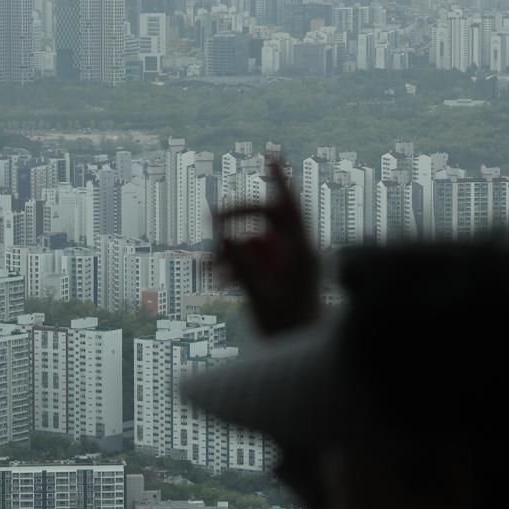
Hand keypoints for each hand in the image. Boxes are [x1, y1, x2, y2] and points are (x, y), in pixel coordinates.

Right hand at [212, 157, 320, 335]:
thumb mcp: (261, 298)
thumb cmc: (289, 330)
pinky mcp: (276, 274)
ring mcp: (285, 262)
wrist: (301, 352)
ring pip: (253, 240)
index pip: (291, 208)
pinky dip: (232, 265)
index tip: (271, 155)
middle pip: (266, 217)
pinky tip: (215, 281)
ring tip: (206, 273)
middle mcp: (296, 252)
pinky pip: (251, 259)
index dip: (280, 181)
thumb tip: (225, 236)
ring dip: (228, 251)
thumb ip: (244, 267)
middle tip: (211, 220)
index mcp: (302, 253)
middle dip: (237, 218)